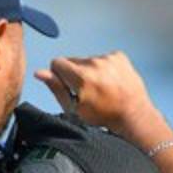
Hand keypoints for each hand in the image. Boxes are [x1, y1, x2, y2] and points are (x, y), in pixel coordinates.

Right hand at [34, 51, 169, 146]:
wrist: (133, 115)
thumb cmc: (103, 116)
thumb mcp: (74, 109)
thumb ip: (56, 89)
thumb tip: (39, 73)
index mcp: (82, 77)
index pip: (57, 63)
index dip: (59, 76)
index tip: (69, 87)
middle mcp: (95, 63)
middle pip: (72, 60)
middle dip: (75, 74)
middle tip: (87, 91)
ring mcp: (108, 58)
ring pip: (88, 60)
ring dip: (90, 71)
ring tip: (101, 88)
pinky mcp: (118, 56)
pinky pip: (102, 58)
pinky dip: (104, 68)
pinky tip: (111, 82)